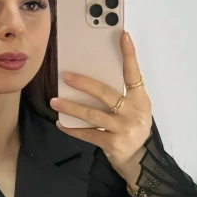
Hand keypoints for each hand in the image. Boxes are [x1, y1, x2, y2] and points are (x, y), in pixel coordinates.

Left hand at [50, 30, 150, 187]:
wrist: (139, 161)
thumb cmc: (133, 129)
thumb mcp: (135, 109)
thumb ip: (122, 95)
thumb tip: (93, 79)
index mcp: (140, 99)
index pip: (134, 74)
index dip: (129, 55)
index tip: (123, 36)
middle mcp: (133, 112)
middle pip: (105, 93)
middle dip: (84, 83)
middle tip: (65, 77)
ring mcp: (123, 129)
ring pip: (93, 114)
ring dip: (71, 107)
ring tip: (55, 102)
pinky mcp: (113, 143)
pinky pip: (89, 133)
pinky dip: (73, 129)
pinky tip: (61, 124)